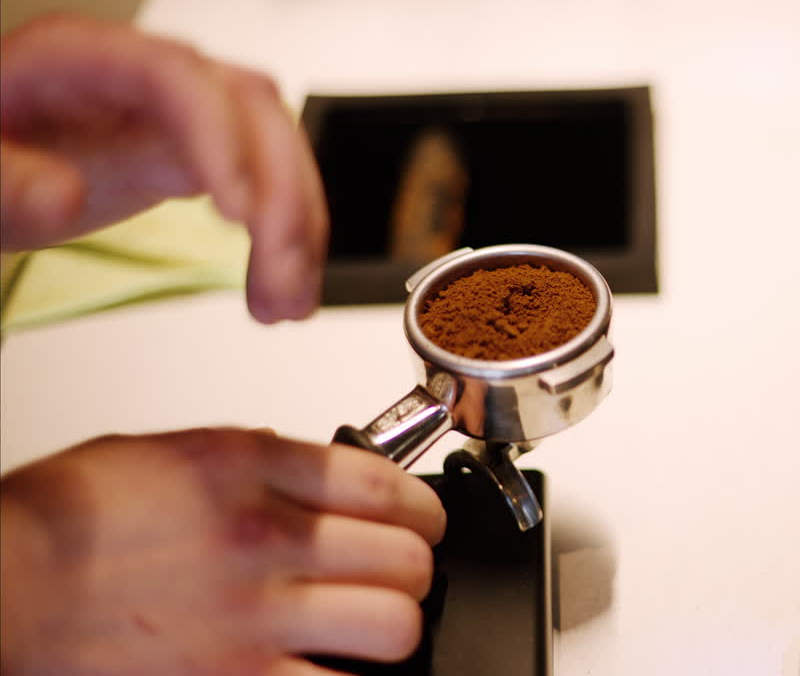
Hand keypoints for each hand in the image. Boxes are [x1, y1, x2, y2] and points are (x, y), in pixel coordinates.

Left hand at [0, 14, 328, 323]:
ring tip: (286, 303)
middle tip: (280, 276)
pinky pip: (265, 183)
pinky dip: (285, 236)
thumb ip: (7, 184)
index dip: (221, 139)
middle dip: (283, 198)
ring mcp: (182, 114)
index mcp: (85, 60)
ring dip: (298, 228)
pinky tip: (282, 284)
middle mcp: (150, 79)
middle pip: (250, 112)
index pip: (177, 80)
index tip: (241, 213)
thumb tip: (62, 197)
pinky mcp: (197, 154)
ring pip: (275, 149)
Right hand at [0, 429, 445, 675]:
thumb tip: (319, 477)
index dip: (422, 507)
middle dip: (416, 568)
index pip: (383, 482)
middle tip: (404, 576)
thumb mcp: (164, 457)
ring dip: (395, 630)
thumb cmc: (64, 525)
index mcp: (245, 470)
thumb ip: (253, 462)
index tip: (423, 521)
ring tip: (377, 631)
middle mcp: (261, 538)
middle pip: (405, 556)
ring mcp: (252, 618)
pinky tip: (337, 671)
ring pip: (393, 626)